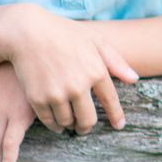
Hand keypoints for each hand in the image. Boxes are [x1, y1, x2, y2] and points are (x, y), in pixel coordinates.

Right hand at [0, 4, 138, 133]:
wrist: (27, 33)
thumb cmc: (63, 33)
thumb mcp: (95, 40)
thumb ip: (116, 61)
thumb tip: (134, 80)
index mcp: (96, 71)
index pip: (110, 101)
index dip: (116, 116)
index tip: (119, 125)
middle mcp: (78, 86)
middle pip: (87, 119)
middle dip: (87, 127)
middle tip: (85, 128)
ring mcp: (57, 93)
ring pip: (67, 122)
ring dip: (70, 125)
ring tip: (70, 123)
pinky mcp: (38, 98)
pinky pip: (49, 121)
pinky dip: (54, 125)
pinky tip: (56, 123)